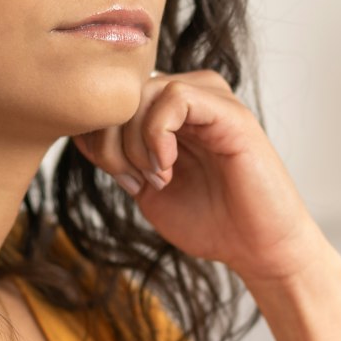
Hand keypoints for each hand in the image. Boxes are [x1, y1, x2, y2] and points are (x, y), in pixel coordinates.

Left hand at [72, 70, 331, 285]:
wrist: (258, 248)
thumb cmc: (211, 222)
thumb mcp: (147, 187)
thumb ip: (119, 156)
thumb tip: (82, 133)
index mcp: (171, 113)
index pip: (114, 100)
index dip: (100, 137)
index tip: (122, 180)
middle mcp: (191, 97)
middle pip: (123, 94)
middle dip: (113, 142)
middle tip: (135, 182)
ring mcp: (212, 100)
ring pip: (143, 92)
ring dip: (135, 143)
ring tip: (156, 179)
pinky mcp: (229, 112)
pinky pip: (175, 98)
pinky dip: (157, 136)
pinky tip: (168, 168)